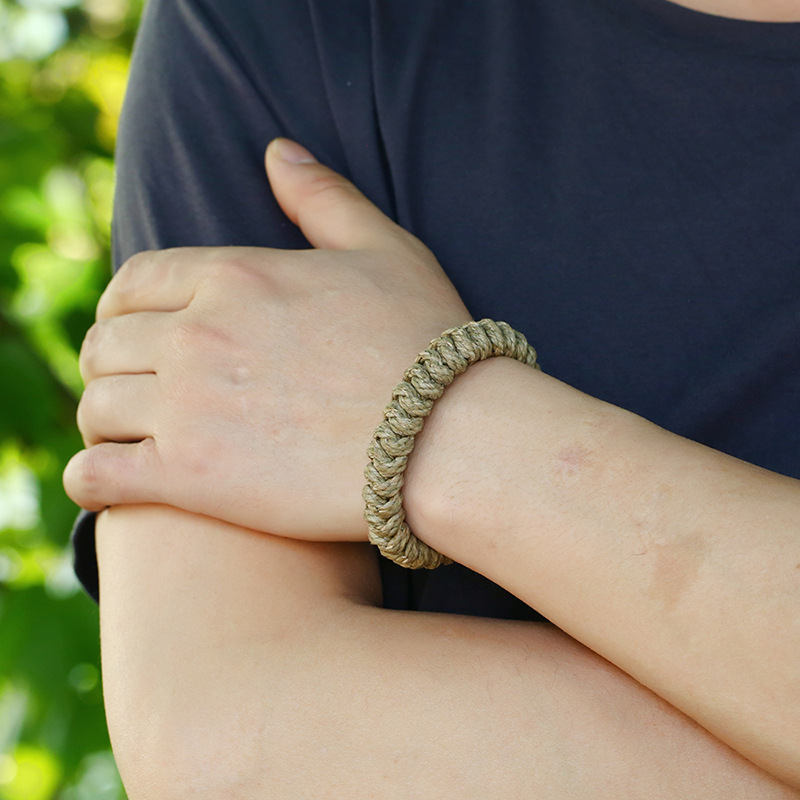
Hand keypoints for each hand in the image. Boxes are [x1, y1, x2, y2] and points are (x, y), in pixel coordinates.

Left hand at [63, 138, 470, 539]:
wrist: (446, 437)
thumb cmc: (425, 343)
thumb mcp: (383, 249)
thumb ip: (323, 197)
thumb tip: (277, 151)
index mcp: (234, 275)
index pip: (136, 282)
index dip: (122, 304)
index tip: (130, 327)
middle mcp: (197, 335)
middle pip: (107, 343)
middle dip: (108, 361)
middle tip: (125, 383)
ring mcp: (190, 408)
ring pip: (97, 408)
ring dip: (100, 419)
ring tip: (118, 433)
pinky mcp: (193, 478)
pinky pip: (99, 477)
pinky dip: (88, 479)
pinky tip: (103, 481)